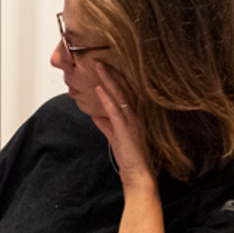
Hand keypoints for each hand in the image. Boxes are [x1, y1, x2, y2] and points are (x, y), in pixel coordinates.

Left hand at [83, 58, 150, 182]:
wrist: (138, 173)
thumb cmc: (128, 155)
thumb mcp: (114, 135)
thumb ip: (105, 123)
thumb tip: (95, 114)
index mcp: (131, 114)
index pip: (121, 91)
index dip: (111, 78)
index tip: (101, 65)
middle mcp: (134, 113)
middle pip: (121, 88)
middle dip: (110, 73)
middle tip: (97, 58)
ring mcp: (132, 119)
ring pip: (119, 94)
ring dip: (108, 79)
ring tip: (98, 65)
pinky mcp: (127, 128)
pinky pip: (116, 109)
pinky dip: (107, 98)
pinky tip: (100, 88)